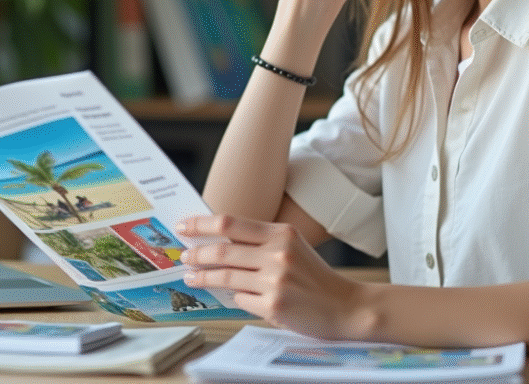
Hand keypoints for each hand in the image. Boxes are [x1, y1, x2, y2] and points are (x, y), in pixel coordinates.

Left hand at [177, 214, 367, 338]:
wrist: (345, 305)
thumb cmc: (313, 275)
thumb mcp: (291, 246)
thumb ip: (259, 242)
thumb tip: (216, 242)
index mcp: (281, 233)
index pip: (230, 223)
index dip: (201, 224)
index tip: (183, 227)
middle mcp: (278, 254)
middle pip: (222, 250)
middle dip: (196, 253)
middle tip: (183, 256)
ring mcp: (275, 281)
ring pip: (225, 276)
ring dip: (202, 277)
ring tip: (191, 277)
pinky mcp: (274, 306)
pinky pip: (241, 299)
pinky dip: (235, 297)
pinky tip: (233, 297)